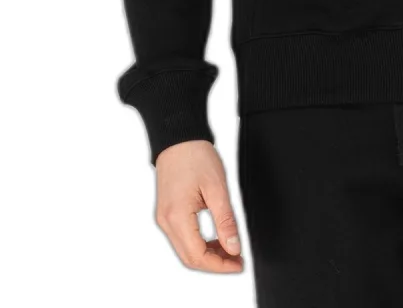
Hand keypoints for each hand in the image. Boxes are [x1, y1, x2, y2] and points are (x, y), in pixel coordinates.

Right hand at [154, 139, 243, 271]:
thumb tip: (234, 247)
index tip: (238, 263)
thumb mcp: (217, 188)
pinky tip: (215, 239)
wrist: (179, 137)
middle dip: (215, 263)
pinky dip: (199, 243)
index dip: (220, 265)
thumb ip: (226, 220)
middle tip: (237, 259)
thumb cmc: (195, 156)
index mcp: (177, 216)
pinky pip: (182, 238)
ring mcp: (164, 217)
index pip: (198, 255)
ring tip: (229, 249)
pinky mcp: (167, 212)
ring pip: (185, 250)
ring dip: (207, 254)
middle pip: (189, 257)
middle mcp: (166, 221)